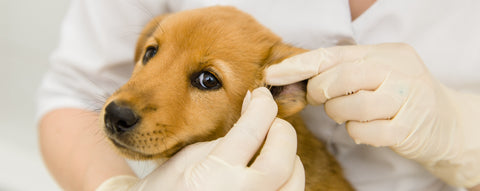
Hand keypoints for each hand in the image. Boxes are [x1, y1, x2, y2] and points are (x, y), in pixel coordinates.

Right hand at [96, 87, 304, 190]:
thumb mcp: (187, 156)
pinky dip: (286, 179)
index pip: (254, 128)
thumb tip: (256, 113)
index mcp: (215, 173)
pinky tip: (270, 171)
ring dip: (288, 158)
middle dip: (282, 132)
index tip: (260, 95)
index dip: (262, 104)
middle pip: (283, 157)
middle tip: (270, 122)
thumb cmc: (166, 187)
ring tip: (270, 148)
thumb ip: (224, 136)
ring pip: (294, 181)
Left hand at [265, 43, 479, 187]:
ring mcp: (405, 99)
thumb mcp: (379, 73)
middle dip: (321, 92)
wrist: (449, 125)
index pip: (334, 55)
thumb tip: (296, 77)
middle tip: (321, 99)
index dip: (299, 66)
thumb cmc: (402, 97)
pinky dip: (357, 132)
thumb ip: (345, 71)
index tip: (273, 75)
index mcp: (387, 53)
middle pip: (340, 78)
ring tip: (351, 113)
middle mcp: (398, 70)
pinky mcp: (407, 129)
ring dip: (340, 114)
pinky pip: (362, 132)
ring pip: (349, 107)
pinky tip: (369, 128)